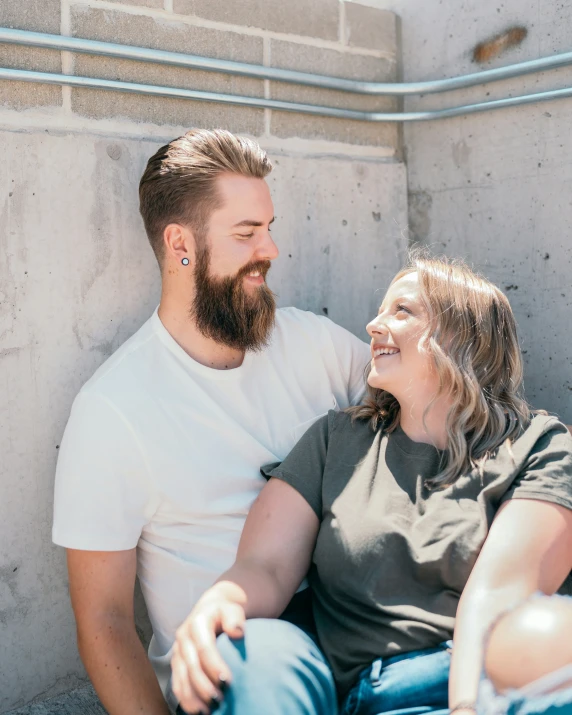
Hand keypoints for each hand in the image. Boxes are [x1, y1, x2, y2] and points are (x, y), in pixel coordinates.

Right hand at [171, 582, 245, 714]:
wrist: (211, 609)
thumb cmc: (226, 613)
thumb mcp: (233, 609)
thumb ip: (235, 618)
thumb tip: (237, 632)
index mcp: (197, 623)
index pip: (204, 647)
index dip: (214, 666)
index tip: (228, 682)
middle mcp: (183, 637)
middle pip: (191, 666)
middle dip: (204, 686)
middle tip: (220, 701)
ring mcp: (177, 652)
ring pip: (181, 678)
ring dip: (193, 698)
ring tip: (208, 711)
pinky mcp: (176, 664)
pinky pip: (177, 684)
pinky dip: (186, 700)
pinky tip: (198, 711)